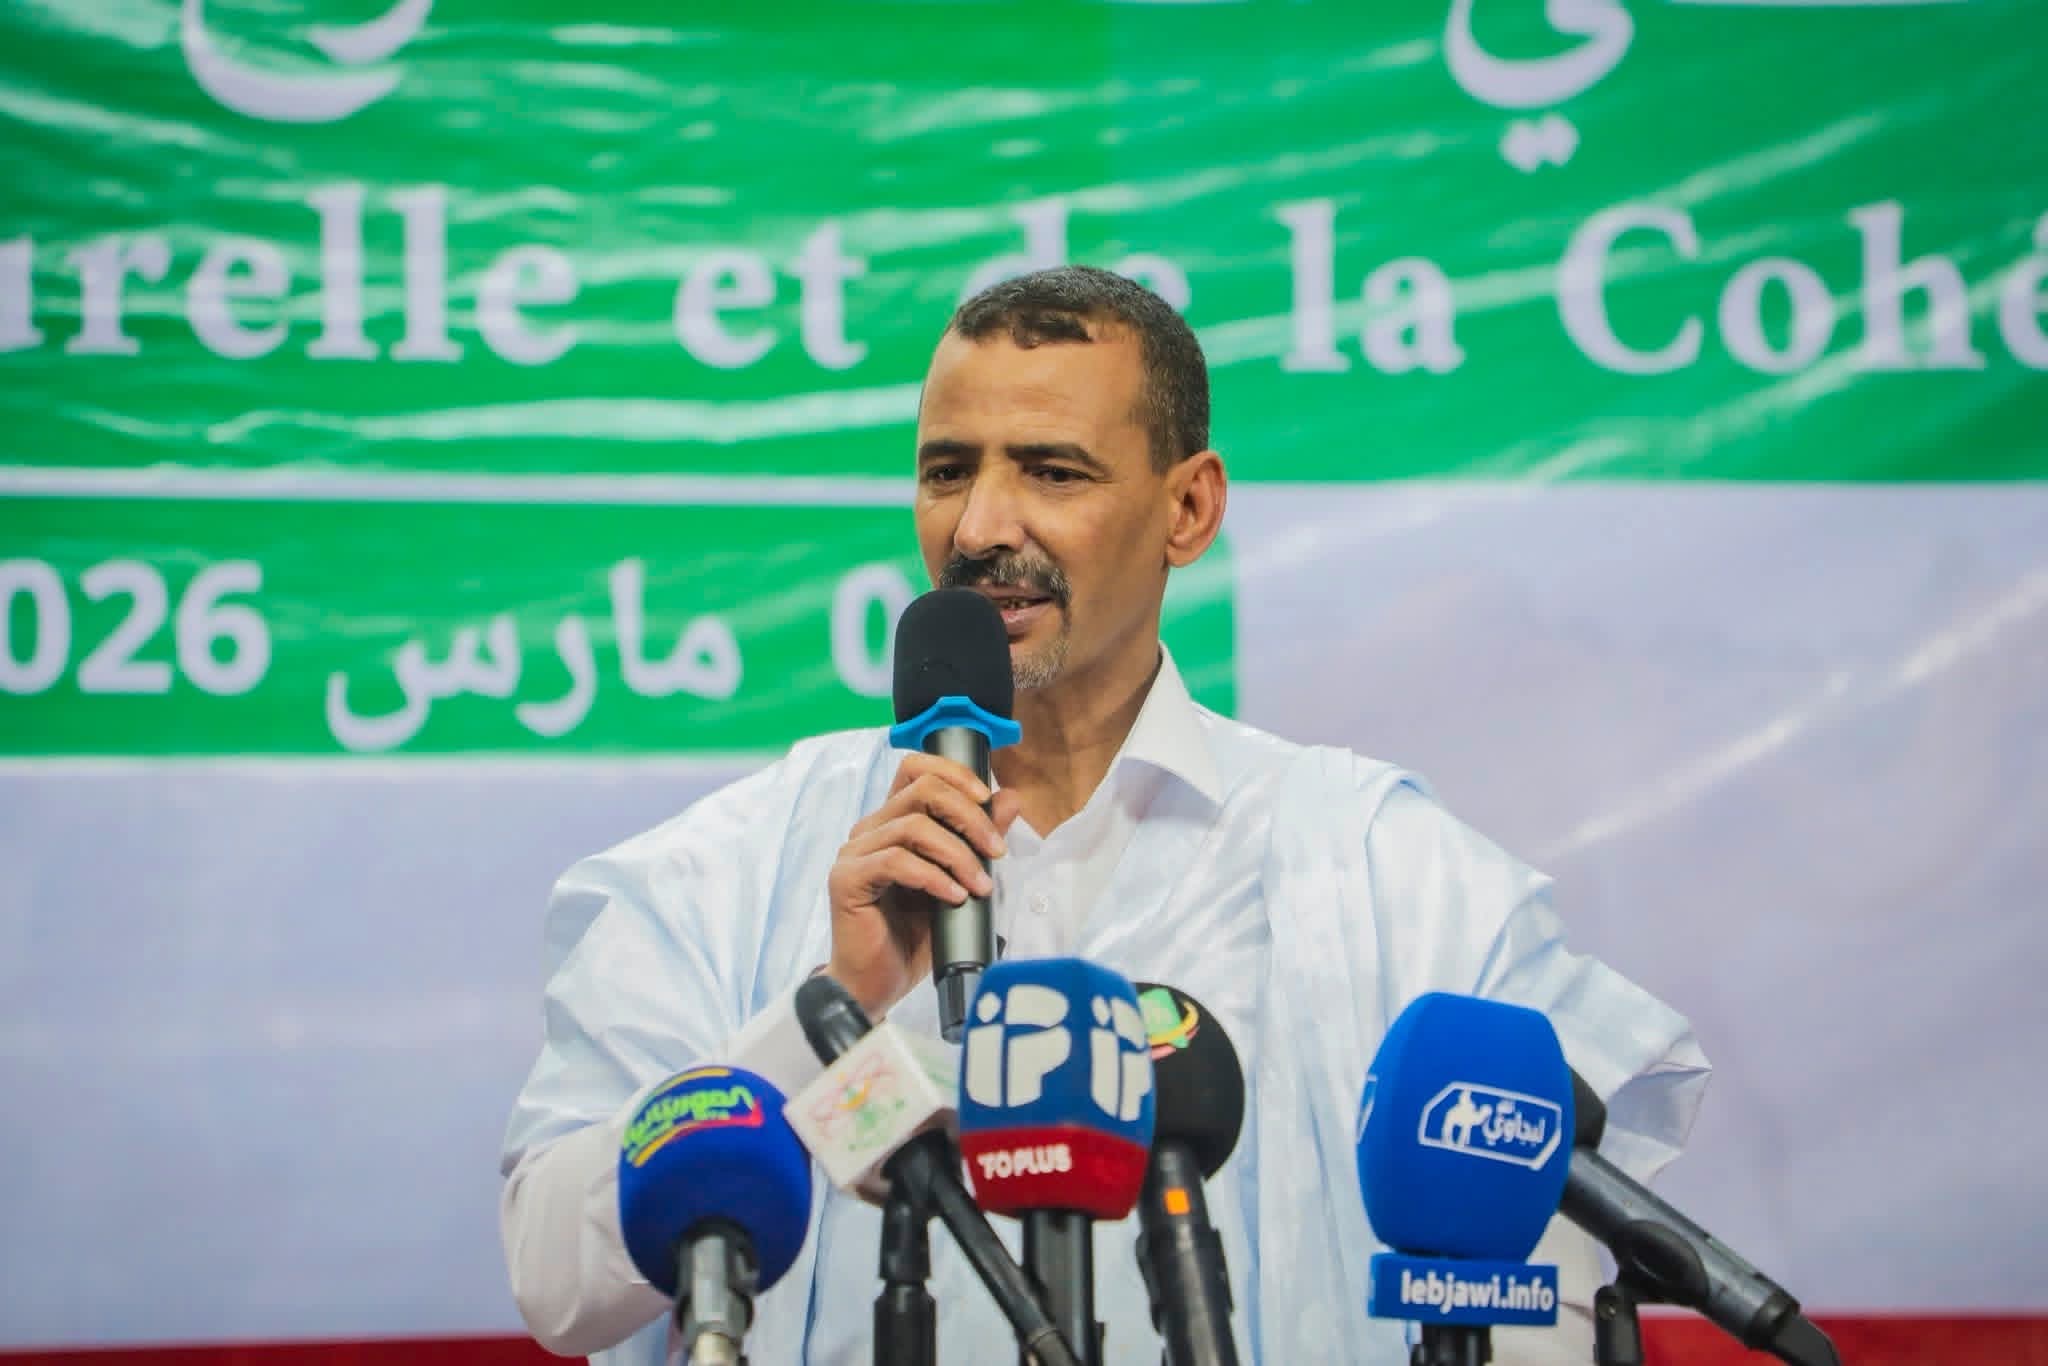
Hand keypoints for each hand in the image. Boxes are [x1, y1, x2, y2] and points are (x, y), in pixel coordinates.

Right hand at [824, 752, 1023, 1016]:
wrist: (879, 984)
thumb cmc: (913, 936)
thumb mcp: (958, 882)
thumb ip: (979, 840)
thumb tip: (1011, 798)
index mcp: (893, 822)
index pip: (916, 769)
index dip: (954, 773)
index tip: (987, 799)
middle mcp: (870, 829)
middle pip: (922, 790)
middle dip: (969, 816)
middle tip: (996, 852)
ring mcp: (854, 853)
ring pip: (914, 826)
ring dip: (958, 855)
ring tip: (979, 886)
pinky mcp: (846, 880)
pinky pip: (896, 862)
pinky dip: (934, 877)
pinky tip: (953, 896)